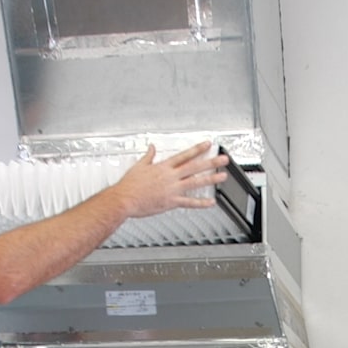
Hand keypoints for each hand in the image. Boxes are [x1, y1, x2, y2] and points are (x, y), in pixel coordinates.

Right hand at [109, 143, 228, 218]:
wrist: (124, 199)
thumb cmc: (129, 185)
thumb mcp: (139, 166)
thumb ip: (148, 156)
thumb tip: (151, 148)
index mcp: (163, 167)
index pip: (185, 155)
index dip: (197, 149)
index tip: (207, 145)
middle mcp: (170, 177)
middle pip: (195, 167)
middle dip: (211, 162)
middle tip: (223, 159)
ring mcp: (172, 189)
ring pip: (195, 182)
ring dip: (210, 179)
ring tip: (222, 176)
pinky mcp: (171, 202)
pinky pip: (189, 202)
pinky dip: (201, 203)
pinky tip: (210, 202)